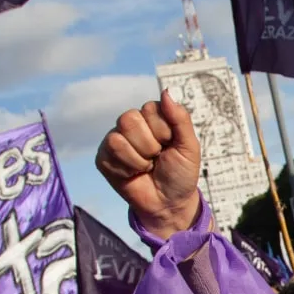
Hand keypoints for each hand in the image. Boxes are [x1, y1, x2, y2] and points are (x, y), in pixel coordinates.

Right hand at [95, 90, 202, 240]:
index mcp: (153, 117)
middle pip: (129, 120)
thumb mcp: (189, 146)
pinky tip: (133, 174)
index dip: (163, 131)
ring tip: (146, 167)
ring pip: (117, 138)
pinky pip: (108, 154)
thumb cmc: (181, 174)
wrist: (169, 203)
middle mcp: (133, 124)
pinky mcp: (104, 157)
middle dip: (149, 146)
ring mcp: (116, 140)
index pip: (149, 109)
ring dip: (138, 160)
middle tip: (157, 158)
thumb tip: (166, 91)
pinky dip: (126, 169)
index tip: (169, 145)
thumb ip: (180, 118)